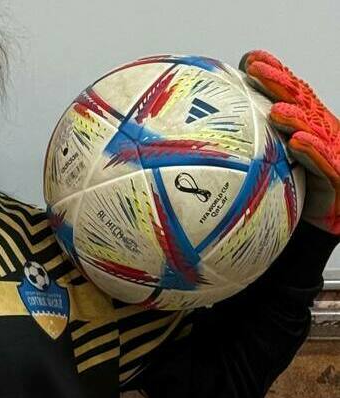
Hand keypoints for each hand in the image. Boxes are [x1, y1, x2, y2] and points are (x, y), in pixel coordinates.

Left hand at [240, 50, 339, 233]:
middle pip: (299, 101)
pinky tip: (299, 142)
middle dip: (279, 82)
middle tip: (257, 69)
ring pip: (313, 128)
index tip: (251, 59)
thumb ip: (242, 148)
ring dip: (294, 117)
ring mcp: (330, 149)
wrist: (324, 217)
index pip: (287, 93)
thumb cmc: (293, 188)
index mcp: (303, 122)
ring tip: (277, 110)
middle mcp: (318, 131)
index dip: (273, 73)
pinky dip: (312, 151)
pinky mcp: (337, 174)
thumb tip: (194, 141)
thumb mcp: (266, 163)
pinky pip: (325, 162)